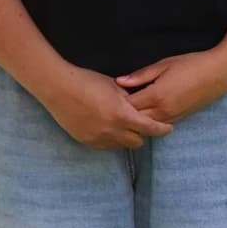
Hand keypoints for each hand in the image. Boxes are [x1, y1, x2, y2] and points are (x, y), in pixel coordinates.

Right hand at [39, 63, 166, 149]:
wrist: (58, 88)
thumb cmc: (87, 81)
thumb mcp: (115, 86)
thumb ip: (131, 98)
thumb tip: (143, 104)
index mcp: (122, 115)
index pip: (150, 128)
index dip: (162, 129)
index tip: (168, 128)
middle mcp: (112, 131)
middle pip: (138, 141)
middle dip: (143, 133)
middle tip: (142, 124)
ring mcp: (98, 138)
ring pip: (122, 145)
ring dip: (126, 137)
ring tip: (123, 125)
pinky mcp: (87, 141)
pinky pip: (106, 146)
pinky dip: (111, 139)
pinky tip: (108, 128)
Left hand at [119, 48, 226, 128]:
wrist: (219, 73)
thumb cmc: (192, 64)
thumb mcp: (164, 65)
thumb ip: (141, 75)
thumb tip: (119, 81)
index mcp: (156, 96)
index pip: (128, 105)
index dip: (116, 101)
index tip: (108, 95)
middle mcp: (163, 111)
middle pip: (135, 119)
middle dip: (124, 114)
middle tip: (113, 106)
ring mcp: (172, 117)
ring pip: (146, 126)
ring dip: (136, 120)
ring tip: (126, 111)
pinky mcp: (179, 119)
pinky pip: (158, 125)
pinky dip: (148, 121)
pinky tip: (143, 114)